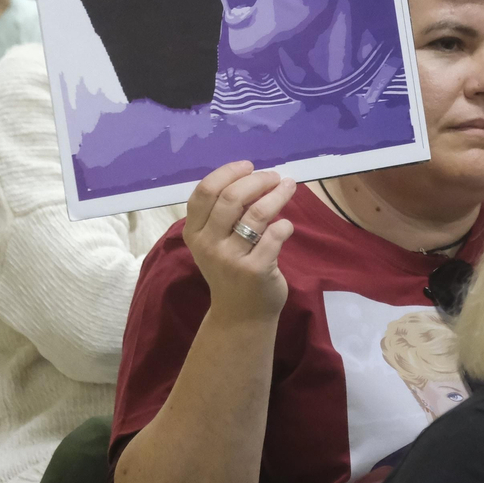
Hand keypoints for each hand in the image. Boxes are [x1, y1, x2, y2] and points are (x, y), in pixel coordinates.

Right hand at [183, 161, 297, 320]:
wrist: (240, 315)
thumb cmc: (230, 269)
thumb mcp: (215, 242)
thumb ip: (224, 213)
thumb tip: (253, 176)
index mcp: (194, 233)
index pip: (205, 192)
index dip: (228, 173)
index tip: (248, 166)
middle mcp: (208, 245)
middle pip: (232, 197)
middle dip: (258, 180)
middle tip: (275, 176)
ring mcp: (231, 259)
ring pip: (258, 213)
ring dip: (278, 195)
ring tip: (289, 187)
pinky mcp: (255, 270)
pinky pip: (275, 235)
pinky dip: (285, 225)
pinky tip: (287, 227)